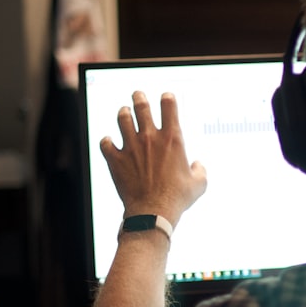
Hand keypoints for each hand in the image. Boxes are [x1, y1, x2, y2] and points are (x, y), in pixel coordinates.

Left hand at [99, 91, 206, 225]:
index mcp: (173, 139)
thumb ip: (200, 170)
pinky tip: (109, 142)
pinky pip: (105, 142)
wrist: (153, 211)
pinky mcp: (115, 159)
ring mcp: (130, 146)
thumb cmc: (178, 198)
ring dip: (123, 113)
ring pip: (122, 118)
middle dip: (139, 97)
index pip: (169, 105)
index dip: (167, 98)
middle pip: (141, 106)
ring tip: (124, 112)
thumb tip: (196, 165)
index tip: (166, 97)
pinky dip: (107, 141)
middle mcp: (150, 138)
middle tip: (138, 95)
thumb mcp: (199, 184)